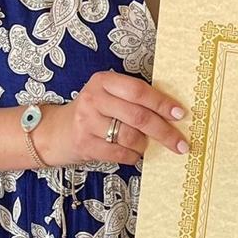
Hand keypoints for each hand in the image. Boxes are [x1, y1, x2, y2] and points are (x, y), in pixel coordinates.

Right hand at [36, 71, 187, 166]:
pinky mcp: (84, 144)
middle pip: (138, 116)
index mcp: (104, 81)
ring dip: (145, 145)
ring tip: (146, 146)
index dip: (162, 103)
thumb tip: (172, 113)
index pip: (139, 91)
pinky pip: (120, 153)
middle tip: (181, 144)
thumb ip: (134, 100)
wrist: (56, 132)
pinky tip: (133, 154)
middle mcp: (94, 98)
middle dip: (164, 132)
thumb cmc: (93, 113)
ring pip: (130, 136)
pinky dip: (132, 156)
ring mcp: (87, 122)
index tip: (181, 114)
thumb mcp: (109, 96)